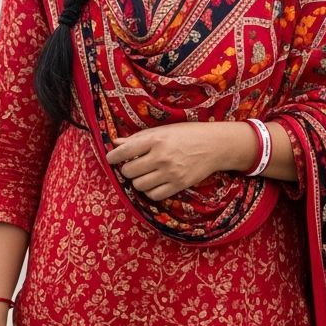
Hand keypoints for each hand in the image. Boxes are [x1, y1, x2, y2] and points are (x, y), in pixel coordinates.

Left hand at [105, 121, 250, 201]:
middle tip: (134, 165)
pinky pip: (154, 195)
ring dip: (138, 181)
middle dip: (128, 169)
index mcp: (155, 140)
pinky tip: (154, 183)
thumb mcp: (163, 131)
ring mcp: (170, 172)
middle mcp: (161, 157)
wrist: (215, 145)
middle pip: (129, 171)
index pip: (125, 151)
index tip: (111, 159)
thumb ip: (138, 138)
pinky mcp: (179, 184)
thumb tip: (115, 142)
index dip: (113, 157)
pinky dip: (150, 191)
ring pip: (139, 185)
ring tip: (145, 174)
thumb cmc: (187, 134)